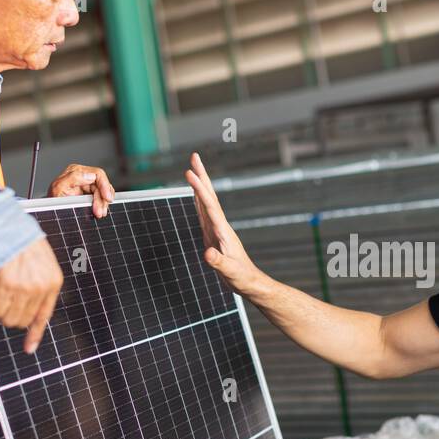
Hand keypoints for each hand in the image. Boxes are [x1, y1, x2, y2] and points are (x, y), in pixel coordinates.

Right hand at [0, 237, 63, 353]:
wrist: (4, 225)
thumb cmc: (20, 243)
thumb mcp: (42, 263)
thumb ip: (40, 287)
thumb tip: (31, 315)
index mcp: (53, 282)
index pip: (44, 315)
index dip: (35, 334)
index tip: (29, 348)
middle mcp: (41, 287)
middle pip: (22, 321)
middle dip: (11, 314)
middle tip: (4, 298)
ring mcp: (23, 287)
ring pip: (8, 318)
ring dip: (0, 309)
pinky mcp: (5, 285)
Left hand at [48, 163, 114, 216]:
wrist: (48, 211)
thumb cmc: (51, 201)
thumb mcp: (58, 188)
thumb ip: (73, 178)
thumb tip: (90, 175)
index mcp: (76, 171)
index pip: (97, 174)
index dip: (105, 186)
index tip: (107, 198)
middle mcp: (83, 176)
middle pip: (102, 185)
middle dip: (102, 200)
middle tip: (100, 212)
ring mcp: (87, 186)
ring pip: (103, 193)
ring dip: (103, 204)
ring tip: (99, 214)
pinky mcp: (89, 194)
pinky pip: (102, 198)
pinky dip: (102, 205)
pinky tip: (99, 212)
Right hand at [184, 152, 264, 295]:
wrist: (249, 282)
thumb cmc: (241, 277)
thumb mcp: (229, 271)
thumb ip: (219, 262)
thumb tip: (207, 254)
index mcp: (223, 231)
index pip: (209, 205)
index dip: (199, 189)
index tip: (189, 173)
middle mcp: (220, 225)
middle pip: (209, 196)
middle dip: (202, 176)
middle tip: (194, 156)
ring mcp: (216, 229)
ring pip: (206, 201)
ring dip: (199, 184)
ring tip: (192, 168)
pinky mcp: (213, 235)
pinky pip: (204, 213)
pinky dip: (198, 200)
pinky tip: (195, 194)